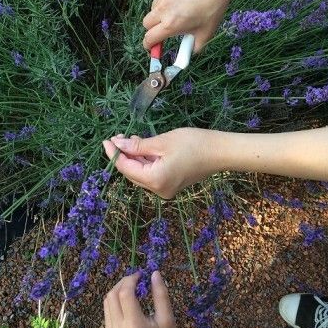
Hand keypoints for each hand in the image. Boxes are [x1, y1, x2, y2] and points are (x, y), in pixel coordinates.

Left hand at [102, 129, 216, 198]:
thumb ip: (137, 146)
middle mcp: (159, 190)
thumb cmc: (194, 144)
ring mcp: (166, 189)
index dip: (114, 154)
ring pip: (142, 173)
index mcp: (155, 180)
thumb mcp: (162, 142)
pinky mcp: (172, 184)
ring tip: (129, 138)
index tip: (106, 140)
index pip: (126, 168)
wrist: (221, 152)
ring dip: (134, 157)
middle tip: (117, 137)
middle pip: (132, 173)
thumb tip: (117, 145)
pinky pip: (152, 174)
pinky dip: (146, 161)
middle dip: (123, 155)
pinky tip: (142, 147)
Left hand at [103, 271, 179, 327]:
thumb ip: (161, 295)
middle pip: (112, 296)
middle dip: (123, 283)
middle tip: (136, 279)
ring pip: (107, 303)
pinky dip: (116, 304)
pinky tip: (128, 304)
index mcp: (134, 326)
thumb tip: (155, 273)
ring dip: (118, 291)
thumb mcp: (168, 320)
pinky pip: (108, 314)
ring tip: (132, 289)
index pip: (125, 294)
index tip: (141, 274)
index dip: (131, 279)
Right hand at [142, 0, 235, 52]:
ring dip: (160, 13)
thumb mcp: (206, 33)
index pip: (149, 38)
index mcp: (170, 25)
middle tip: (165, 28)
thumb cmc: (212, 9)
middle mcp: (162, 10)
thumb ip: (194, 47)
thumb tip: (188, 52)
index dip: (149, 45)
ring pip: (153, 9)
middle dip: (153, 28)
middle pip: (146, 24)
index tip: (152, 46)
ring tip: (177, 9)